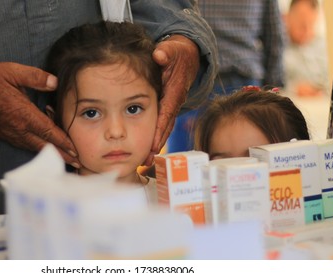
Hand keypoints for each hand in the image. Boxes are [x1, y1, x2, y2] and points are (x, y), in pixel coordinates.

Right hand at [0, 62, 79, 167]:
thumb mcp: (12, 71)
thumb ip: (36, 76)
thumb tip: (55, 82)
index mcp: (23, 114)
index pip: (49, 131)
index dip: (64, 142)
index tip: (76, 150)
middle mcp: (18, 128)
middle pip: (45, 145)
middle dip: (62, 154)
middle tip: (77, 163)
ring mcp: (11, 134)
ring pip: (35, 147)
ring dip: (51, 154)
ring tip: (65, 160)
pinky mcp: (5, 135)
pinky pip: (25, 145)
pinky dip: (38, 149)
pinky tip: (44, 150)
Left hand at [143, 35, 199, 164]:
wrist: (187, 56)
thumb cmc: (178, 54)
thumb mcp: (173, 50)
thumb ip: (166, 52)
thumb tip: (159, 55)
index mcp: (174, 92)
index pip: (166, 113)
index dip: (159, 128)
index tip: (152, 144)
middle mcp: (174, 103)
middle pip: (165, 127)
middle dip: (156, 144)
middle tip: (146, 161)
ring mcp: (171, 106)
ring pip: (164, 129)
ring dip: (155, 145)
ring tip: (145, 162)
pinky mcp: (167, 107)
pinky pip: (161, 125)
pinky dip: (155, 137)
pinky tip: (147, 150)